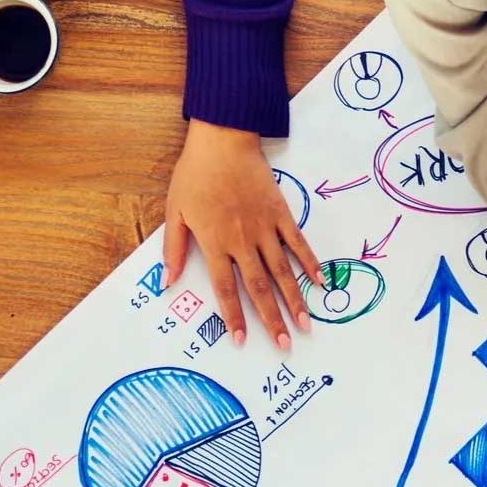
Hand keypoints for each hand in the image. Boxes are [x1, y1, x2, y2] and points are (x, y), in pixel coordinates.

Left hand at [162, 120, 323, 351]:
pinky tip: (321, 283)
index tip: (243, 341)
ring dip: (294, 301)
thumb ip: (173, 249)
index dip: (234, 317)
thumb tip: (165, 282)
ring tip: (305, 325)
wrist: (223, 142)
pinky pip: (299, 244)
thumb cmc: (194, 175)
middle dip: (272, 319)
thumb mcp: (174, 211)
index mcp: (214, 243)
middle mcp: (242, 241)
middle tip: (284, 345)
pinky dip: (310, 264)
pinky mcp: (281, 215)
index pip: (226, 289)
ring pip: (282, 272)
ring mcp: (265, 229)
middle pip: (259, 288)